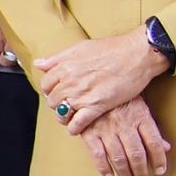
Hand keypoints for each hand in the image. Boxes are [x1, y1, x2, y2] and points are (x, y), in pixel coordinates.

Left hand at [37, 28, 169, 135]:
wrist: (136, 55)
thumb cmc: (112, 48)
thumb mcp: (80, 47)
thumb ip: (58, 58)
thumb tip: (39, 63)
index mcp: (65, 67)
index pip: (45, 84)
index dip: (50, 89)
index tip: (57, 91)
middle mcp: (70, 82)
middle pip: (52, 100)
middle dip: (57, 104)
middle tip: (66, 104)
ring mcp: (82, 95)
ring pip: (62, 113)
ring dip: (64, 117)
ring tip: (71, 116)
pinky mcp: (97, 106)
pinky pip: (77, 124)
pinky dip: (74, 128)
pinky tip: (77, 127)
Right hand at [82, 97, 172, 175]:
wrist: (93, 82)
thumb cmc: (120, 96)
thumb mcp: (140, 106)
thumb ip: (152, 128)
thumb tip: (166, 147)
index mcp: (140, 116)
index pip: (154, 142)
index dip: (159, 159)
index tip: (160, 171)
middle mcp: (124, 124)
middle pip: (136, 154)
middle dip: (141, 170)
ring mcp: (106, 129)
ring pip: (118, 157)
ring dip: (125, 173)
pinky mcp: (89, 132)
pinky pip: (97, 154)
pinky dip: (103, 168)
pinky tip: (109, 175)